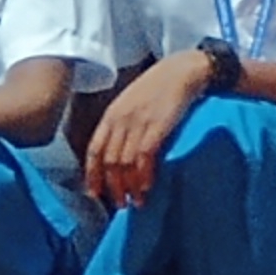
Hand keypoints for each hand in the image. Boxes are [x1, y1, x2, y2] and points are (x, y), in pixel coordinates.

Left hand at [85, 51, 217, 210]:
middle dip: (113, 187)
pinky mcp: (157, 126)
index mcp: (111, 114)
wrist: (183, 70)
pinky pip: (144, 157)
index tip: (95, 193)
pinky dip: (144, 175)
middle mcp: (120, 120)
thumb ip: (122, 125)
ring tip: (137, 201)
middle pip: (108, 161)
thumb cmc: (159, 88)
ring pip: (125, 163)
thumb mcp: (131, 104)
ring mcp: (138, 123)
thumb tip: (118, 155)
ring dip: (130, 186)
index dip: (92, 174)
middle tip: (121, 204)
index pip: (94, 150)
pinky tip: (147, 187)